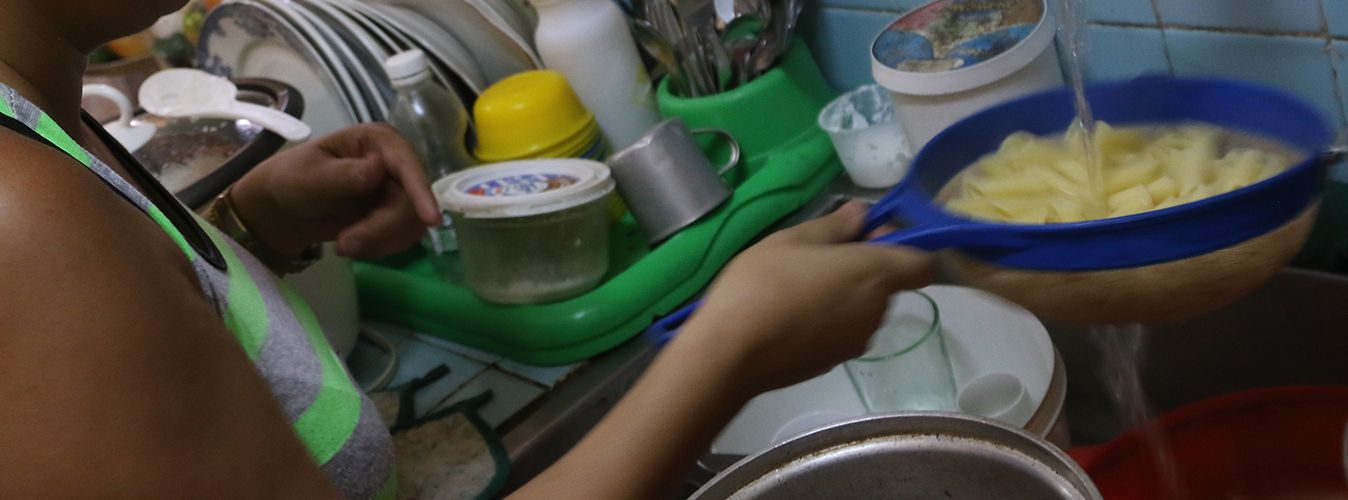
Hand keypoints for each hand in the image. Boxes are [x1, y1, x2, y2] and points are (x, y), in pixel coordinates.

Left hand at [229, 124, 442, 259]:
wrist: (283, 210)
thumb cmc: (292, 180)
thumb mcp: (310, 177)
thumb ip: (344, 175)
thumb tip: (379, 168)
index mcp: (376, 140)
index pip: (406, 163)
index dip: (421, 191)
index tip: (430, 220)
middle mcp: (394, 163)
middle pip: (411, 201)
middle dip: (381, 229)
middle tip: (345, 246)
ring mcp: (397, 190)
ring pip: (410, 223)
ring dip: (378, 241)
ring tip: (343, 246)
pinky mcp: (394, 215)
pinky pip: (402, 237)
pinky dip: (379, 248)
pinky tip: (353, 245)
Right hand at [677, 202, 934, 395]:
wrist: (731, 353)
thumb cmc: (762, 284)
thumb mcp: (792, 240)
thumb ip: (835, 226)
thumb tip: (863, 214)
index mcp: (874, 274)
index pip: (923, 264)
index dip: (907, 247)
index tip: (871, 237)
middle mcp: (876, 310)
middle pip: (887, 285)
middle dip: (863, 268)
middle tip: (819, 257)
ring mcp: (857, 341)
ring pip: (863, 309)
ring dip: (843, 295)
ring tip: (798, 287)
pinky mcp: (835, 362)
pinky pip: (842, 332)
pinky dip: (827, 320)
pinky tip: (790, 315)